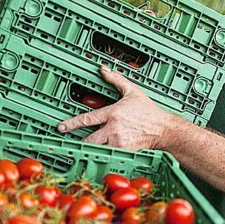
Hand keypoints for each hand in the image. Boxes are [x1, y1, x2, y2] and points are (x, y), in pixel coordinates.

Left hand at [57, 66, 175, 149]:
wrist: (163, 129)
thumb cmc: (148, 111)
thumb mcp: (132, 91)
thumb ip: (116, 80)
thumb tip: (103, 69)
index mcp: (113, 113)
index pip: (87, 119)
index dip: (72, 123)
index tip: (61, 127)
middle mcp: (113, 129)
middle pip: (89, 139)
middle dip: (80, 141)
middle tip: (72, 142)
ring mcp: (118, 142)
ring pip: (97, 148)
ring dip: (91, 148)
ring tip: (85, 149)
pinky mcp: (124, 151)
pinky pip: (108, 154)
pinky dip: (103, 153)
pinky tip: (102, 153)